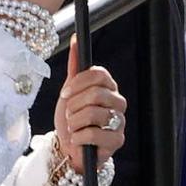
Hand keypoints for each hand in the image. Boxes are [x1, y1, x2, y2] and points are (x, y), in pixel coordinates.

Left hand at [54, 38, 126, 172]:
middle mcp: (118, 102)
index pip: (98, 73)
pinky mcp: (117, 140)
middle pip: (95, 93)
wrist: (68, 146)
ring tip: (74, 127)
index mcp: (108, 87)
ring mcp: (119, 121)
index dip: (78, 83)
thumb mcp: (70, 91)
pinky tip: (78, 139)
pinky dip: (78, 137)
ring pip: (92, 113)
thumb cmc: (71, 117)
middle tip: (69, 114)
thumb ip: (75, 67)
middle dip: (73, 106)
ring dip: (74, 123)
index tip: (65, 93)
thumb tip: (75, 39)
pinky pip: (93, 134)